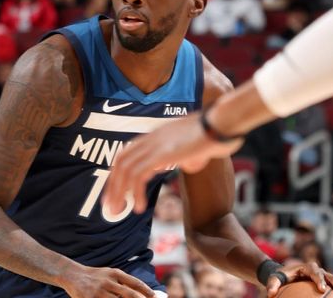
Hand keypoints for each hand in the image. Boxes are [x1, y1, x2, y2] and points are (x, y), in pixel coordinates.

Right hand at [62, 264, 154, 297]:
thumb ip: (123, 282)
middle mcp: (108, 281)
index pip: (135, 283)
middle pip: (129, 294)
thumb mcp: (109, 274)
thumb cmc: (95, 276)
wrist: (73, 275)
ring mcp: (99, 292)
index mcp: (115, 273)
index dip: (146, 291)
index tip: (155, 297)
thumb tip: (141, 293)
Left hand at [104, 113, 241, 213]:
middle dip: (112, 186)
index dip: (116, 173)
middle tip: (110, 206)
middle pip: (121, 162)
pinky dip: (136, 192)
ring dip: (120, 192)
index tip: (113, 191)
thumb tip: (189, 163)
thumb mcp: (195, 146)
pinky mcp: (163, 154)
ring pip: (126, 169)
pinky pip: (140, 175)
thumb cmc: (215, 134)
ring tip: (120, 211)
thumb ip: (187, 155)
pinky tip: (140, 206)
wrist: (222, 122)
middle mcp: (150, 139)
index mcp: (155, 136)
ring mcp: (155, 145)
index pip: (125, 154)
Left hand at [267, 262, 332, 297]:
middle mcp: (319, 271)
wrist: (288, 275)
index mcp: (307, 267)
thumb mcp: (275, 278)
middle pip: (331, 276)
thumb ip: (272, 284)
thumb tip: (270, 294)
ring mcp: (326, 277)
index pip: (315, 272)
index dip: (319, 279)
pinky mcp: (329, 284)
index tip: (321, 288)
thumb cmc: (282, 277)